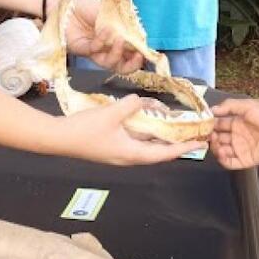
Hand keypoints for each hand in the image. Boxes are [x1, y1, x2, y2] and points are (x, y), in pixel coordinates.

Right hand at [60, 94, 196, 164]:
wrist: (58, 139)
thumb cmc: (85, 130)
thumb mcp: (112, 113)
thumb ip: (132, 105)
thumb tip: (143, 101)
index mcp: (131, 154)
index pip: (163, 154)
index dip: (183, 148)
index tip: (200, 145)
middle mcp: (128, 157)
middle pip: (157, 151)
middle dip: (175, 142)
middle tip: (192, 133)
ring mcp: (119, 152)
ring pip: (145, 144)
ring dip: (159, 135)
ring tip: (175, 124)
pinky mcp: (111, 146)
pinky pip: (134, 139)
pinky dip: (144, 131)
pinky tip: (148, 119)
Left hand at [62, 0, 146, 73]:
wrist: (68, 2)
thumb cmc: (90, 6)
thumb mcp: (111, 13)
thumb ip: (123, 26)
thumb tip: (136, 38)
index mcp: (119, 40)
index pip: (133, 53)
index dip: (140, 55)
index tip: (144, 51)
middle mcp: (108, 48)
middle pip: (123, 66)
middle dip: (132, 65)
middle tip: (137, 57)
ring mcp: (96, 51)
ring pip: (109, 63)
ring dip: (117, 53)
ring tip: (120, 39)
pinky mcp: (83, 50)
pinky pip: (95, 50)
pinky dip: (102, 41)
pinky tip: (105, 29)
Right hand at [210, 98, 258, 169]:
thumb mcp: (246, 106)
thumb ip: (228, 106)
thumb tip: (212, 110)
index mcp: (238, 123)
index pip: (219, 124)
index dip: (210, 124)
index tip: (201, 124)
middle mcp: (238, 136)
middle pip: (218, 138)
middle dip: (211, 136)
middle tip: (205, 135)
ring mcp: (241, 149)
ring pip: (222, 151)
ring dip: (215, 147)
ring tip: (215, 143)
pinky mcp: (245, 160)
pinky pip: (230, 162)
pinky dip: (222, 159)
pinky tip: (220, 152)